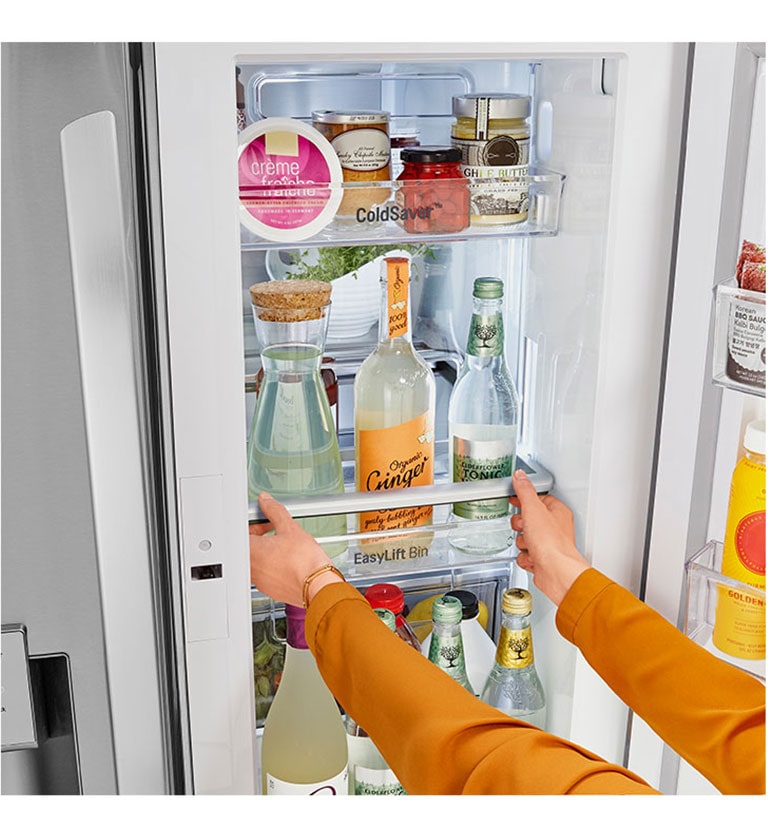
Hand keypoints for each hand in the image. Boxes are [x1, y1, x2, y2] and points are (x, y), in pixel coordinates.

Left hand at [249, 492, 342, 606]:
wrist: (318, 585)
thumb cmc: (305, 562)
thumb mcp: (290, 528)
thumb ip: (274, 510)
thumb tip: (266, 501)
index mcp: (250, 552)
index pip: (240, 532)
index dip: (252, 522)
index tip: (263, 519)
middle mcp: (251, 568)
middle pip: (247, 547)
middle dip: (259, 535)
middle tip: (274, 529)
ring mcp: (260, 581)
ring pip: (256, 561)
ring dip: (266, 550)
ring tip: (283, 544)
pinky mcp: (270, 589)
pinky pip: (266, 573)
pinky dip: (273, 564)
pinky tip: (288, 559)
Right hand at [510, 470, 589, 606]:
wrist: (556, 572)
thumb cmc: (551, 542)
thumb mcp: (533, 509)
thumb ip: (524, 491)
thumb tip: (520, 476)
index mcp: (557, 511)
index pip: (538, 499)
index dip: (524, 499)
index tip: (514, 499)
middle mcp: (555, 527)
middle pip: (528, 519)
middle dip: (521, 525)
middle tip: (524, 527)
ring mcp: (549, 544)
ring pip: (524, 538)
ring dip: (523, 542)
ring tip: (530, 545)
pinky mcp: (543, 560)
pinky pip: (525, 555)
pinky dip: (526, 557)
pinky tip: (532, 558)